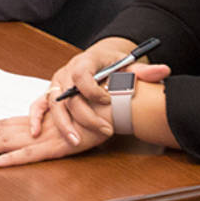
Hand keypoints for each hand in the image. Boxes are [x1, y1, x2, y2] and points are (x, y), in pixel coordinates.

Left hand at [0, 114, 105, 166]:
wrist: (111, 108)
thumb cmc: (92, 113)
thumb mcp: (68, 118)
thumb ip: (52, 122)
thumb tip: (38, 128)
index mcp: (38, 120)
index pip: (5, 122)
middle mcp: (36, 126)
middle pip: (0, 131)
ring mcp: (43, 137)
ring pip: (7, 141)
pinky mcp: (54, 148)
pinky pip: (29, 155)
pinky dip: (11, 159)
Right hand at [34, 43, 171, 149]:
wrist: (100, 59)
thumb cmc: (113, 64)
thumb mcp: (129, 66)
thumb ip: (143, 72)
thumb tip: (164, 71)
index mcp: (85, 60)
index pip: (82, 74)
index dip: (93, 90)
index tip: (108, 100)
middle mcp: (67, 70)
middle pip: (68, 95)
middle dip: (85, 116)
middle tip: (104, 131)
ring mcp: (57, 82)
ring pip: (54, 103)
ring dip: (63, 124)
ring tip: (76, 141)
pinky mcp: (51, 93)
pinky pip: (38, 103)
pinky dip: (35, 116)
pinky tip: (37, 132)